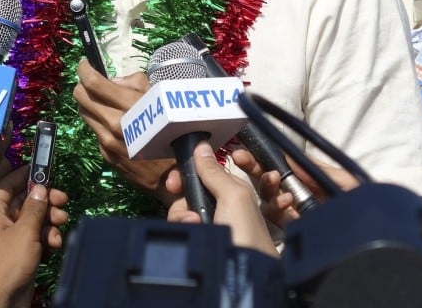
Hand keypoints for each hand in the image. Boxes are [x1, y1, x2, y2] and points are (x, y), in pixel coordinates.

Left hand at [0, 166, 68, 307]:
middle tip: (63, 199)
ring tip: (61, 222)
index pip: (7, 184)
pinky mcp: (18, 250)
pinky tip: (55, 242)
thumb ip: (34, 207)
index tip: (42, 168)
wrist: (3, 301)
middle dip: (45, 201)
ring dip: (49, 219)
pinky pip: (34, 235)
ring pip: (32, 218)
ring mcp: (8, 236)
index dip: (24, 175)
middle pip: (24, 200)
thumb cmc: (9, 263)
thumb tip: (40, 187)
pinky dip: (46, 236)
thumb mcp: (25, 231)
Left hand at [71, 60, 174, 199]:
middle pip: (81, 97)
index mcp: (129, 107)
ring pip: (84, 114)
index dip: (84, 69)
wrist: (177, 174)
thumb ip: (135, 83)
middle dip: (83, 86)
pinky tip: (114, 124)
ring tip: (102, 102)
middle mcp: (114, 124)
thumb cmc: (174, 130)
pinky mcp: (106, 155)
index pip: (93, 83)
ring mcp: (108, 142)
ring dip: (89, 104)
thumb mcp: (161, 98)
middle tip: (91, 83)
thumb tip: (113, 81)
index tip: (84, 64)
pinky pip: (95, 131)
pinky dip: (99, 123)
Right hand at [166, 142, 276, 256]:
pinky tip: (195, 233)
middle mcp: (218, 208)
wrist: (244, 276)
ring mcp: (208, 227)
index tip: (173, 182)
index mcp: (231, 193)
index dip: (183, 176)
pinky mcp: (199, 241)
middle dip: (183, 203)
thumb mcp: (234, 195)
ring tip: (197, 227)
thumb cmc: (248, 236)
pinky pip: (181, 229)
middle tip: (188, 211)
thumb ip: (214, 171)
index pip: (199, 175)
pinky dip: (185, 230)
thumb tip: (200, 147)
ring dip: (183, 218)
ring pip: (180, 213)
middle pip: (185, 195)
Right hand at [230, 148, 359, 228]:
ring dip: (266, 188)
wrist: (376, 242)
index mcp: (312, 185)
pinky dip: (277, 209)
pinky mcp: (297, 236)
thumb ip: (321, 170)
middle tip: (239, 157)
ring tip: (272, 179)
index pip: (283, 168)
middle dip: (253, 168)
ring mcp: (297, 219)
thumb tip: (290, 157)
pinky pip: (278, 221)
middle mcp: (301, 200)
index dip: (264, 158)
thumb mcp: (349, 182)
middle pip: (270, 183)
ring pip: (269, 202)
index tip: (247, 149)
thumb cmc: (368, 209)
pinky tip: (286, 202)